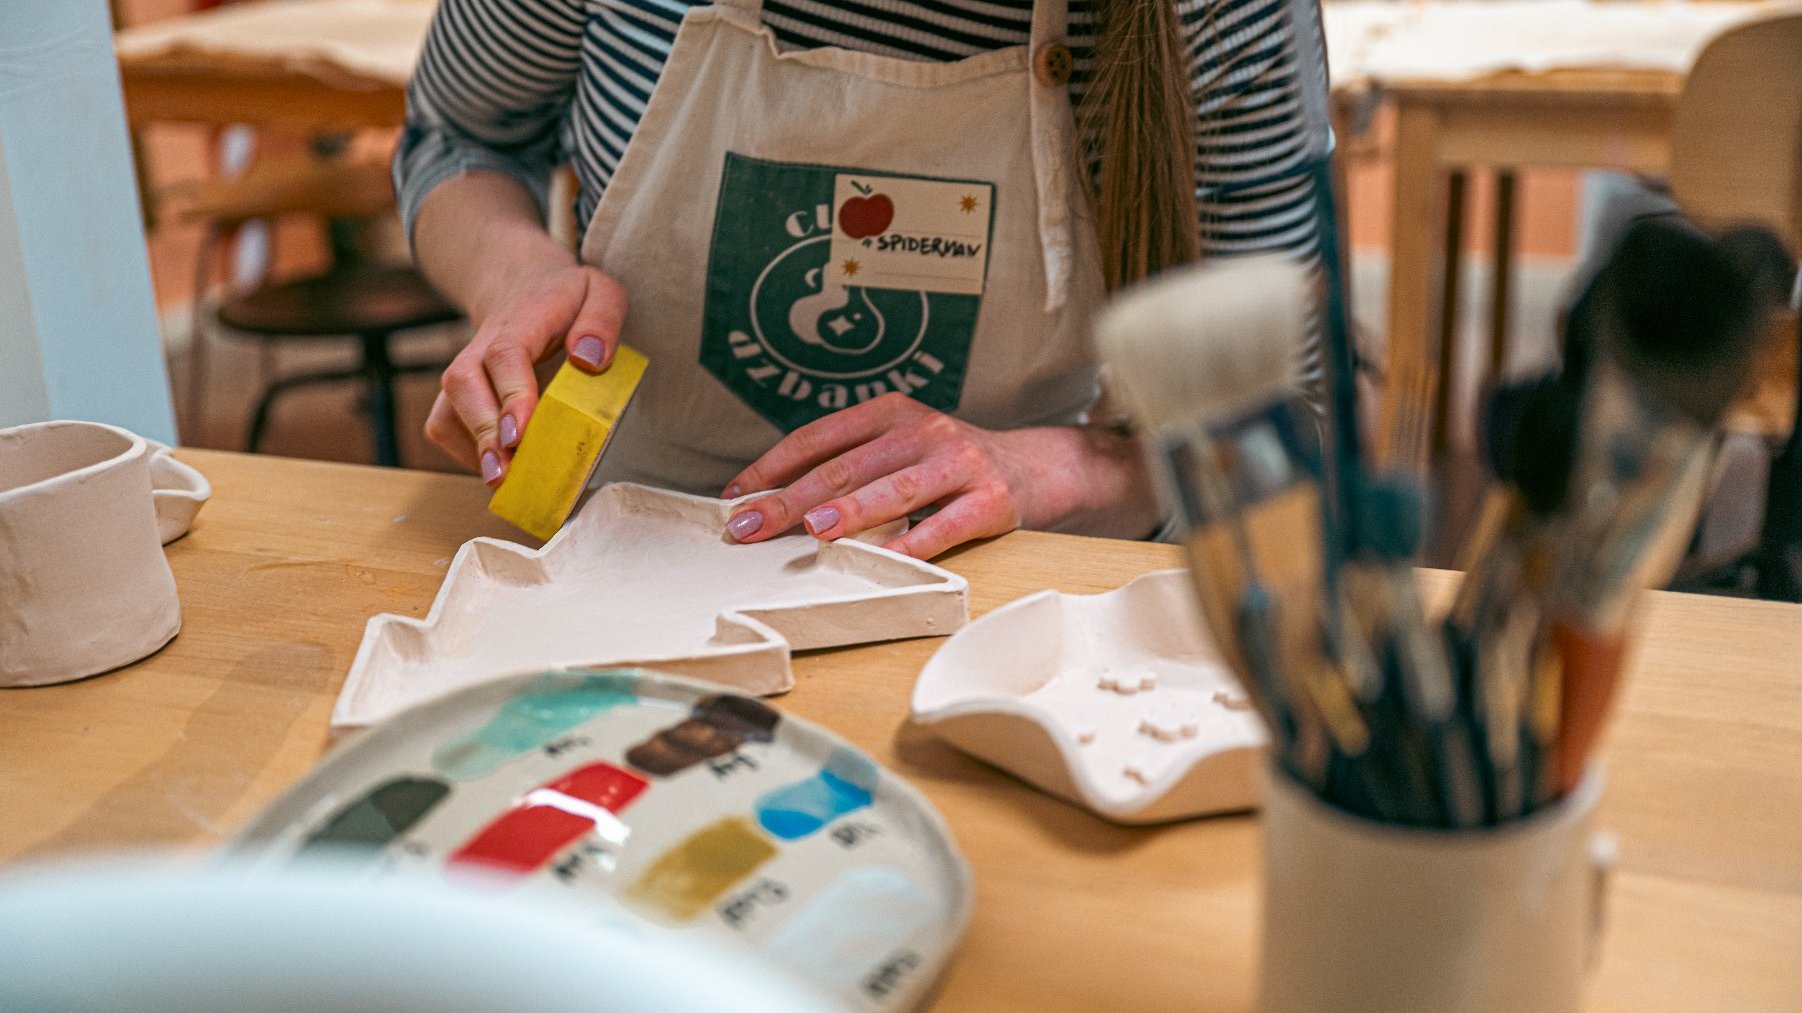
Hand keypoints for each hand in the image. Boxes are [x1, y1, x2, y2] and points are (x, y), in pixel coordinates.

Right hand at [424, 263, 625, 484]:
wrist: (525, 288)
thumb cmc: (568, 300)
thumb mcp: (601, 292)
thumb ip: (602, 320)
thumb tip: (589, 359)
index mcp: (522, 320)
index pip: (506, 354)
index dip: (511, 394)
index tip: (519, 432)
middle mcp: (481, 346)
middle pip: (464, 384)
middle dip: (482, 432)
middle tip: (505, 472)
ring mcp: (466, 370)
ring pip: (448, 409)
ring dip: (471, 449)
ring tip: (501, 482)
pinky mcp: (457, 394)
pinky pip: (445, 425)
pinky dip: (465, 452)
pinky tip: (500, 468)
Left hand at [720, 393, 1158, 558]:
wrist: (1041, 466)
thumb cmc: (954, 462)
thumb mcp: (903, 445)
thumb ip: (853, 463)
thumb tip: (779, 501)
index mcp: (891, 412)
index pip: (818, 437)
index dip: (772, 466)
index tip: (735, 496)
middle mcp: (922, 431)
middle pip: (845, 466)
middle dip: (790, 498)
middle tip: (749, 526)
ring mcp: (958, 463)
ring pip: (893, 490)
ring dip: (849, 511)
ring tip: (813, 530)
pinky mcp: (990, 500)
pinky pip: (944, 527)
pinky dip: (913, 546)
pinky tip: (886, 562)